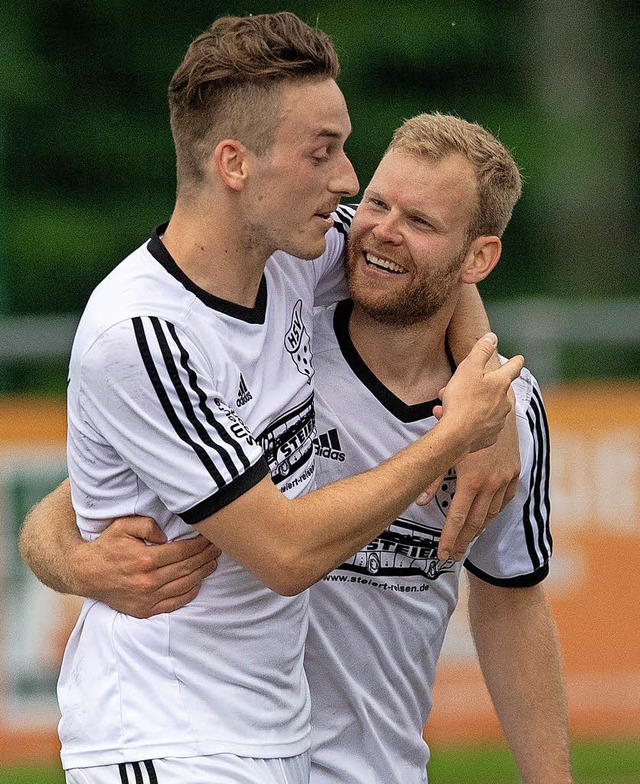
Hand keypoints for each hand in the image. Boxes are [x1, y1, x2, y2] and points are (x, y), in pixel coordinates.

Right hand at [83, 516, 219, 616]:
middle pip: (187, 568)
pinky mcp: (145, 610)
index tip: (210, 537)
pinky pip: (175, 603)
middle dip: (206, 556)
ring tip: (213, 562)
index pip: (183, 551)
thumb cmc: (106, 546)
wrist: (85, 574)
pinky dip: (190, 592)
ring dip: (202, 573)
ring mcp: (147, 598)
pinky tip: (198, 582)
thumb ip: (147, 525)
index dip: (200, 544)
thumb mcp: (123, 526)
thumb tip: (167, 536)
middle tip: (218, 548)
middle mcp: (148, 581)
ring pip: (185, 585)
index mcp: (144, 559)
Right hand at [437, 332, 523, 454]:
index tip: (519, 359)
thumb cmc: (461, 400)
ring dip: (468, 404)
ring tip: (447, 405)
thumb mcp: (468, 368)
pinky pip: (479, 425)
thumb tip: (492, 338)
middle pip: (495, 389)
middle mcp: (504, 402)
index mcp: (501, 384)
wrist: (455, 436)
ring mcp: (498, 421)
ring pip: (483, 407)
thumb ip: (481, 350)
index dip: (516, 361)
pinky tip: (451, 419)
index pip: (514, 367)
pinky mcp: (490, 436)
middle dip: (478, 386)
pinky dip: (468, 421)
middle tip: (458, 387)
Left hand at [437, 399, 520, 559]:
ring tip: (466, 542)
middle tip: (452, 556)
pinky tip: (486, 520)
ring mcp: (505, 479)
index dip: (450, 537)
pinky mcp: (515, 473)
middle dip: (462, 541)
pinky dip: (495, 512)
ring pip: (492, 513)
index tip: (443, 553)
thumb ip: (432, 476)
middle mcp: (491, 482)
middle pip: (475, 521)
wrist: (497, 406)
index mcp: (472, 479)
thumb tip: (420, 501)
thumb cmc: (464, 425)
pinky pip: (505, 500)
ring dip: (478, 530)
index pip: (458, 517)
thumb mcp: (445, 450)